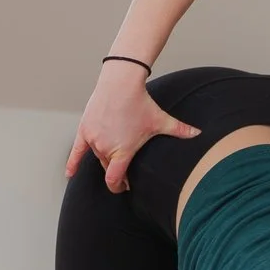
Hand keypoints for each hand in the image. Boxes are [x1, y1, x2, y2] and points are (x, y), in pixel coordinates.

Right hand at [66, 62, 198, 191]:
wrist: (121, 83)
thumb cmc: (141, 103)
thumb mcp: (161, 120)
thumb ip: (180, 131)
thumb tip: (200, 134)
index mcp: (122, 152)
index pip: (115, 179)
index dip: (119, 186)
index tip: (124, 187)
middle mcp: (105, 148)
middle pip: (107, 167)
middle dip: (115, 170)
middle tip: (123, 172)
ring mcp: (93, 139)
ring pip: (97, 156)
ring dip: (104, 159)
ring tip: (112, 156)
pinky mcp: (84, 129)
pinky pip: (76, 151)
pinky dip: (73, 163)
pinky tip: (69, 174)